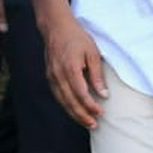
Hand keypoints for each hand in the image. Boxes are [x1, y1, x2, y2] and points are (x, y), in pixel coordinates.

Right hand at [41, 14, 107, 128]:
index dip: (90, 106)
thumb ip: (97, 74)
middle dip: (82, 116)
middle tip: (94, 125)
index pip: (81, 94)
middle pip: (70, 102)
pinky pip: (57, 96)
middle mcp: (58, 76)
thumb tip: (103, 93)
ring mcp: (52, 77)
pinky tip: (74, 110)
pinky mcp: (49, 77)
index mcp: (70, 69)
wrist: (56, 27)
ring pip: (62, 101)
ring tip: (86, 122)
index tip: (100, 112)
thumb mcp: (92, 52)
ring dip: (74, 114)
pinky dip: (66, 106)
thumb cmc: (76, 38)